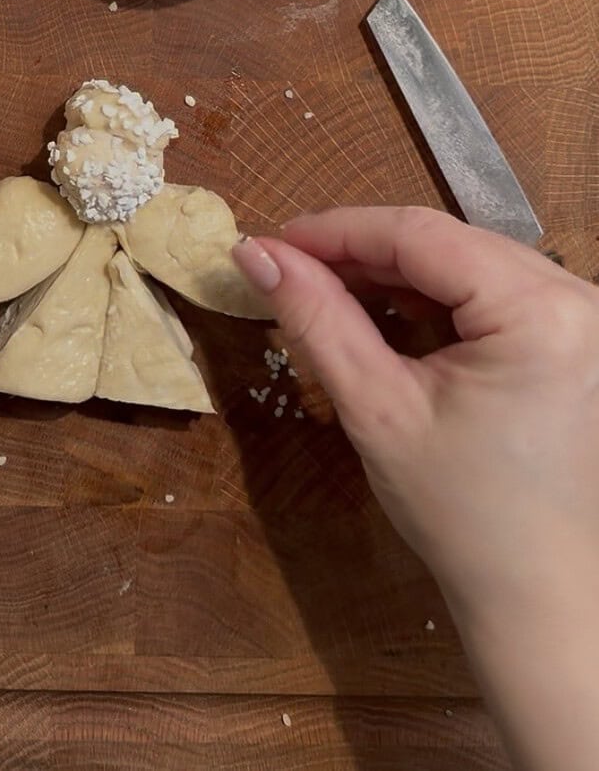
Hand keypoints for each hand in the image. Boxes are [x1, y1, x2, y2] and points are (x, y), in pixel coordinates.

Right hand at [236, 208, 598, 770]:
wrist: (537, 591)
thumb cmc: (462, 512)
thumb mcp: (377, 408)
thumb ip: (316, 319)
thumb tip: (255, 253)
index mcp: (541, 312)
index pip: (421, 235)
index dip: (337, 230)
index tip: (272, 242)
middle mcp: (578, 299)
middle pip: (446, 241)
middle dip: (361, 250)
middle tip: (289, 268)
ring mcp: (582, 317)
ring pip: (465, 260)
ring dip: (393, 270)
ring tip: (325, 290)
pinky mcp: (572, 337)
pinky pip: (490, 289)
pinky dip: (432, 295)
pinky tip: (383, 312)